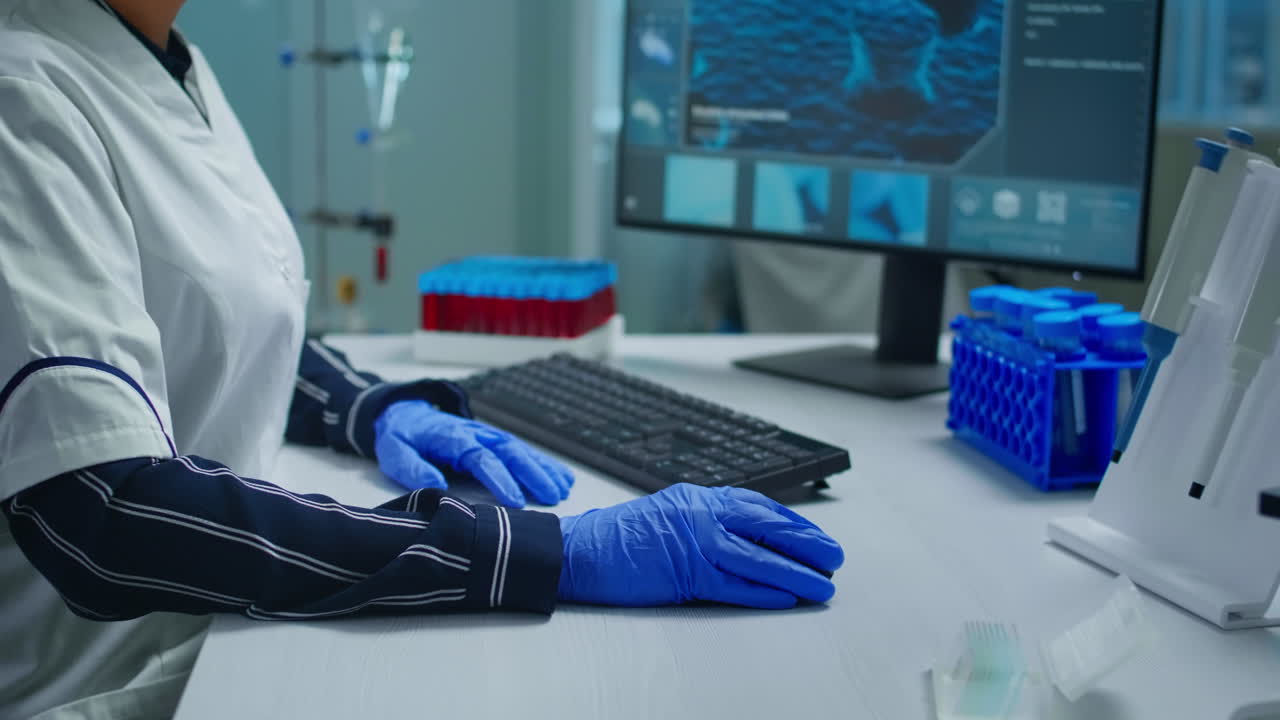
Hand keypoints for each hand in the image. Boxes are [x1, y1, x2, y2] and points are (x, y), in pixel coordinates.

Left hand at [374, 400, 573, 507]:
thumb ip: (413, 468)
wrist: (406, 415)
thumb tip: (437, 485)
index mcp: (453, 437)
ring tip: (563, 488)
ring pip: (520, 449)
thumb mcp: (395, 452)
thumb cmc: (402, 438)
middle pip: (509, 452)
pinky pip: (521, 450)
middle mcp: (476, 434)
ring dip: (543, 468)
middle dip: (532, 473)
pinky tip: (560, 476)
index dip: (500, 478)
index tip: (516, 500)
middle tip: (551, 496)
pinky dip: (542, 462)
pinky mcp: (493, 440)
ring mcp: (487, 435)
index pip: (481, 458)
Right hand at [558, 484, 842, 608]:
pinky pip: (734, 584)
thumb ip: (703, 521)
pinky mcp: (684, 573)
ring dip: (795, 572)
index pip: (758, 505)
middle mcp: (700, 513)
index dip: (792, 522)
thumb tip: (741, 537)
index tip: (814, 535)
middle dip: (805, 543)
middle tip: (833, 557)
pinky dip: (763, 591)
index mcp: (697, 497)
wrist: (577, 551)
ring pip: (758, 557)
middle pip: (766, 526)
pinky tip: (786, 596)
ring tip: (822, 583)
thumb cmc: (617, 539)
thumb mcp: (667, 514)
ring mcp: (693, 542)